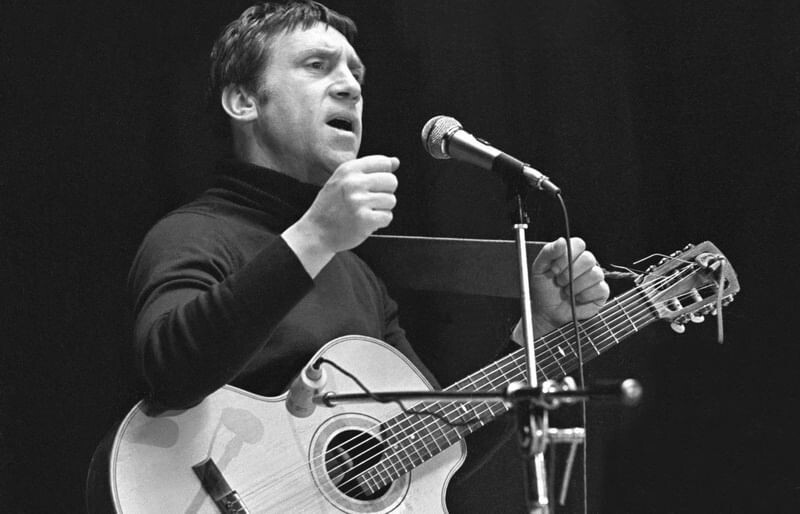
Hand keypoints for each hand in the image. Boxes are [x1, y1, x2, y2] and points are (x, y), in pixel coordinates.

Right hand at [283, 155, 398, 276]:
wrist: (316, 232)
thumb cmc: (332, 206)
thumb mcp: (344, 180)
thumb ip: (370, 169)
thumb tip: (395, 161)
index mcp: (348, 169)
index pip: (383, 162)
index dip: (383, 174)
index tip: (372, 185)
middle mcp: (353, 183)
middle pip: (391, 181)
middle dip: (385, 192)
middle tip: (370, 201)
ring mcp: (359, 202)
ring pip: (391, 200)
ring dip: (382, 209)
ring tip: (366, 212)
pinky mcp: (364, 220)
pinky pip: (387, 217)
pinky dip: (380, 222)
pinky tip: (367, 222)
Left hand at [515, 237, 608, 338]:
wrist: (546, 311)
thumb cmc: (543, 288)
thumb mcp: (539, 268)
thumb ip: (548, 252)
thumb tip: (562, 241)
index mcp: (572, 254)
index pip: (579, 244)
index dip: (567, 256)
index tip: (554, 269)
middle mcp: (586, 263)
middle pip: (588, 258)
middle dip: (570, 274)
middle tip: (559, 282)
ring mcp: (595, 277)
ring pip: (595, 274)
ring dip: (576, 286)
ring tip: (567, 292)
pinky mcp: (601, 292)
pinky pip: (600, 288)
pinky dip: (585, 296)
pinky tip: (576, 299)